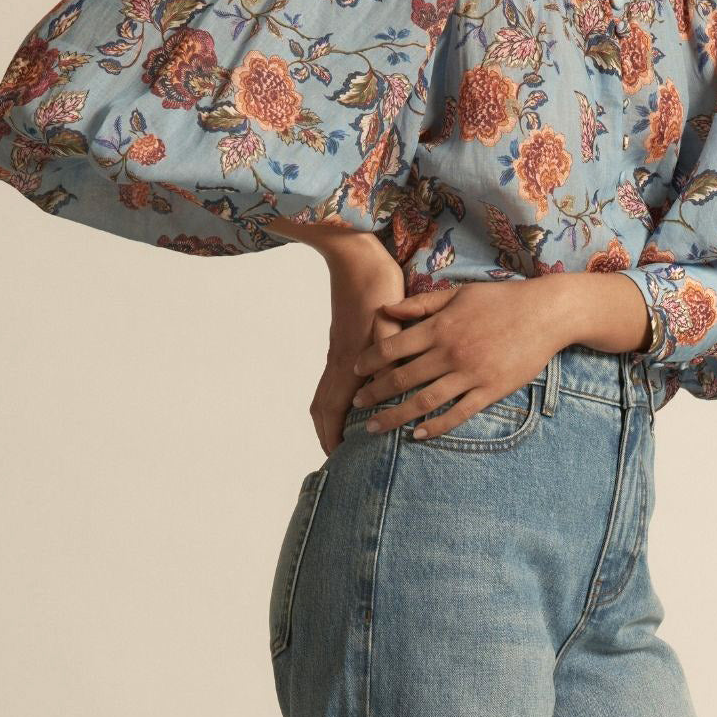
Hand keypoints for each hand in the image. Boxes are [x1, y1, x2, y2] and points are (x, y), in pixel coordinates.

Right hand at [309, 236, 405, 456]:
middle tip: (338, 458)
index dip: (335, 436)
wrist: (354, 258)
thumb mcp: (390, 321)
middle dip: (327, 435)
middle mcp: (340, 360)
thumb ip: (391, 353)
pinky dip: (334, 400)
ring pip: (324, 394)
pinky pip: (330, 380)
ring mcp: (338, 351)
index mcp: (351, 361)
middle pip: (322, 407)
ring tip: (340, 437)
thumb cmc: (377, 285)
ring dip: (328, 419)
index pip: (335, 409)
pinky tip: (350, 401)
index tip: (342, 458)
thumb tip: (394, 385)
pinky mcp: (342, 342)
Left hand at [349, 279, 564, 439]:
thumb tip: (386, 310)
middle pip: (402, 378)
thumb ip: (421, 304)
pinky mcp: (491, 389)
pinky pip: (458, 413)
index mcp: (440, 326)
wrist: (546, 312)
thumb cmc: (501, 299)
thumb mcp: (458, 293)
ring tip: (375, 427)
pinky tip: (417, 435)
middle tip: (357, 403)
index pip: (392, 347)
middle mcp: (451, 352)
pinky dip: (435, 426)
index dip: (369, 360)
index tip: (356, 370)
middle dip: (374, 393)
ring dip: (395, 416)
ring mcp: (471, 373)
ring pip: (424, 401)